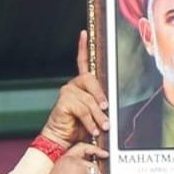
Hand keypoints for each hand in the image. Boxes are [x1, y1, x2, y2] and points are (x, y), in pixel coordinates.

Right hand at [41, 31, 108, 147]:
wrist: (63, 140)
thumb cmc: (80, 127)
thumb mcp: (96, 114)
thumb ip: (101, 105)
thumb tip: (111, 106)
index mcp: (82, 85)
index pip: (82, 62)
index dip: (83, 47)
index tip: (84, 33)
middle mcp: (73, 85)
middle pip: (90, 79)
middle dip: (101, 95)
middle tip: (107, 109)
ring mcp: (67, 92)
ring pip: (89, 99)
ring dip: (98, 116)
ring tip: (104, 128)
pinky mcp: (63, 102)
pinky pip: (82, 109)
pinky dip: (90, 122)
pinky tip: (93, 130)